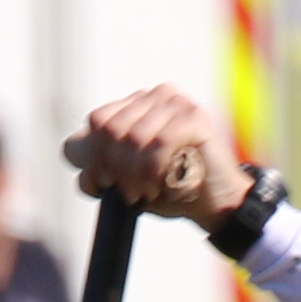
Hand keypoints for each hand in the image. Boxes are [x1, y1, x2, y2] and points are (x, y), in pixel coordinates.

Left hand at [68, 87, 247, 224]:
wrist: (214, 204)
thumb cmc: (170, 190)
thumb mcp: (126, 184)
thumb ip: (101, 173)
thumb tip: (87, 176)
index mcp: (132, 108)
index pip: (97, 122)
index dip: (93, 157)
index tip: (105, 185)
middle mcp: (151, 98)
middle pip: (109, 129)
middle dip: (114, 168)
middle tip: (129, 192)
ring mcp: (174, 103)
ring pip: (133, 137)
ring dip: (135, 175)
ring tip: (146, 191)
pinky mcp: (193, 116)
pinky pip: (159, 142)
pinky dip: (154, 170)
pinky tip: (161, 183)